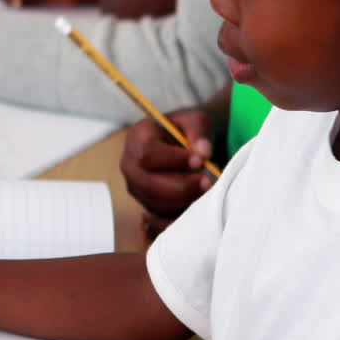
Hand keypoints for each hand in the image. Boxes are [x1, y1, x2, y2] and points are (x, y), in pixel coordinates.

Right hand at [120, 108, 215, 234]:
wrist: (186, 146)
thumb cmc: (187, 131)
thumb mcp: (195, 120)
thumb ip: (199, 131)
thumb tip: (203, 152)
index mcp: (137, 137)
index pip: (147, 153)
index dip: (173, 160)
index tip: (199, 160)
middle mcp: (130, 164)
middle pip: (148, 183)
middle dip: (181, 186)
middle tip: (208, 182)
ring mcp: (136, 187)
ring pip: (155, 203)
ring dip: (183, 201)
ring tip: (207, 192)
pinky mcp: (147, 204)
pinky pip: (160, 219)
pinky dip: (180, 217)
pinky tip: (198, 207)